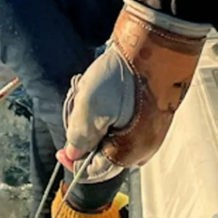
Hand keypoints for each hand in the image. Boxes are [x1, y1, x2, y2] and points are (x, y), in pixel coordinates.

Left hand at [58, 0, 209, 177]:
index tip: (61, 151)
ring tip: (93, 95)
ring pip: (113, 138)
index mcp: (129, 152)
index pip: (94, 172)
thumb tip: (73, 155)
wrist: (156, 45)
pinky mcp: (154, 116)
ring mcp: (151, 132)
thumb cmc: (124, 76)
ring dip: (97, 122)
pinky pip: (125, 124)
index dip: (74, 163)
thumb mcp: (91, 108)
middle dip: (86, 138)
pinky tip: (108, 91)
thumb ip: (80, 137)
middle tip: (79, 111)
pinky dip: (110, 113)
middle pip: (104, 155)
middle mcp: (143, 147)